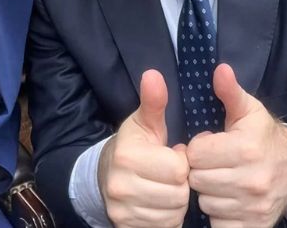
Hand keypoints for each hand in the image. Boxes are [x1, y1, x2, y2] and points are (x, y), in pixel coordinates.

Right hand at [98, 69, 189, 227]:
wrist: (105, 175)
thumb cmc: (134, 145)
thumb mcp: (144, 122)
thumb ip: (153, 101)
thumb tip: (153, 74)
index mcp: (128, 156)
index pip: (178, 169)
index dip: (181, 161)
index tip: (173, 154)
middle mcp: (121, 186)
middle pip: (178, 194)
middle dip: (180, 184)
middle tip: (169, 174)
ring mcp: (121, 210)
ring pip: (173, 213)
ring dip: (175, 202)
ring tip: (164, 187)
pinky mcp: (125, 226)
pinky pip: (164, 226)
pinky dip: (167, 218)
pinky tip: (159, 204)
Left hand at [186, 64, 286, 226]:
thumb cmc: (264, 136)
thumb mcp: (249, 110)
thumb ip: (230, 92)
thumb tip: (220, 70)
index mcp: (246, 148)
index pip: (195, 154)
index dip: (198, 148)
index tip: (209, 146)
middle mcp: (251, 180)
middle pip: (197, 179)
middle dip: (201, 170)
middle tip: (214, 164)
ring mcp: (254, 206)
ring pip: (205, 203)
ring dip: (209, 193)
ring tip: (222, 180)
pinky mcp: (255, 225)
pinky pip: (218, 223)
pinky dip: (219, 214)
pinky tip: (228, 199)